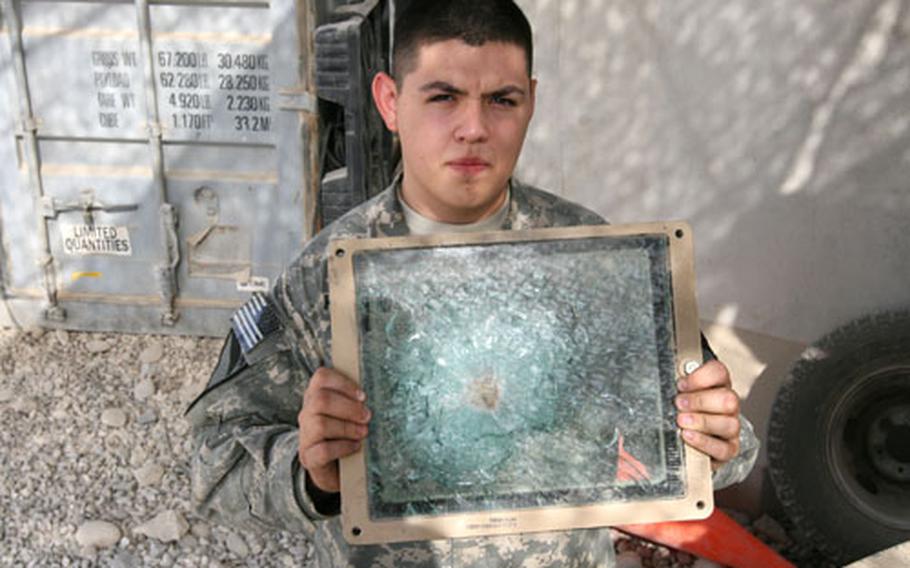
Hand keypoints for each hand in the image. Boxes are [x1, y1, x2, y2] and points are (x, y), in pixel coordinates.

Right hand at [298, 368, 370, 492]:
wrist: (335, 468)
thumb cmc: (347, 433)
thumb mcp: (350, 413)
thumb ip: (356, 400)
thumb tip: (377, 390)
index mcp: (316, 396)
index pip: (321, 377)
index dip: (344, 383)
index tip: (362, 396)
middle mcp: (306, 413)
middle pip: (321, 400)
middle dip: (349, 407)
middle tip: (367, 416)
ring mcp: (305, 435)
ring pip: (320, 424)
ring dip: (347, 427)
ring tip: (363, 432)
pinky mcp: (308, 457)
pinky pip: (323, 450)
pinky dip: (343, 447)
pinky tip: (355, 446)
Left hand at [675, 360, 740, 469]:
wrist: (690, 443)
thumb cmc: (682, 412)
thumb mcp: (677, 394)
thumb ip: (675, 385)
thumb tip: (663, 381)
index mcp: (718, 386)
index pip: (719, 372)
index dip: (700, 377)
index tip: (680, 384)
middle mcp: (729, 406)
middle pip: (728, 399)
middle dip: (700, 401)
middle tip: (679, 404)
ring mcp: (731, 428)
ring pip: (730, 424)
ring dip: (703, 422)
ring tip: (681, 421)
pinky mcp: (729, 449)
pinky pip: (724, 449)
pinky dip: (704, 442)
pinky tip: (688, 436)